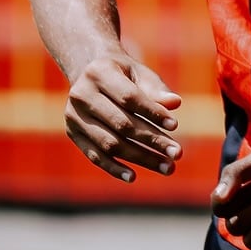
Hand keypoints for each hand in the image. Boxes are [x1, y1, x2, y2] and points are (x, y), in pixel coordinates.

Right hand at [64, 49, 182, 183]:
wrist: (90, 72)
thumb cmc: (123, 73)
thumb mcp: (140, 73)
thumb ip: (156, 89)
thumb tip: (175, 103)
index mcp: (99, 72)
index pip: (129, 98)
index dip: (152, 112)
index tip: (175, 126)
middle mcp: (81, 95)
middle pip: (121, 124)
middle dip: (152, 140)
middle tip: (176, 153)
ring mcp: (74, 117)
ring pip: (110, 144)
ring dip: (140, 158)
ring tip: (167, 167)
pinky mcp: (74, 134)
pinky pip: (95, 155)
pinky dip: (114, 168)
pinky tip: (133, 177)